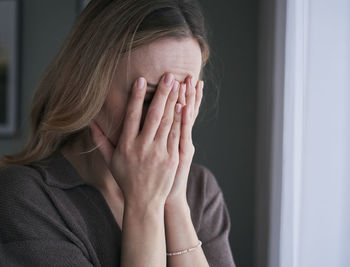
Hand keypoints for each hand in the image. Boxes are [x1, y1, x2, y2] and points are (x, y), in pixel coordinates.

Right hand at [90, 73, 183, 207]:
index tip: (141, 79)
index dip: (136, 96)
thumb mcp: (110, 161)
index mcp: (126, 145)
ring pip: (168, 122)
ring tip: (179, 85)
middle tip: (169, 75)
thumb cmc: (126, 179)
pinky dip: (181, 119)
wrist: (144, 202)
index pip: (132, 116)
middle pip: (154, 115)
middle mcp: (142, 146)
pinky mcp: (172, 158)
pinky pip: (177, 135)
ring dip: (174, 102)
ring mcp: (159, 152)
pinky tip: (184, 106)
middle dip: (162, 93)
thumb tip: (89, 123)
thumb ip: (101, 141)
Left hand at [166, 76, 203, 205]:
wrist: (163, 197)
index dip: (186, 96)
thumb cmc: (160, 176)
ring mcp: (181, 146)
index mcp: (176, 137)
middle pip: (186, 111)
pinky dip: (183, 120)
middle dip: (188, 93)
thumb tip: (164, 120)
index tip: (187, 79)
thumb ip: (166, 136)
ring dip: (187, 100)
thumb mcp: (168, 155)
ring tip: (189, 83)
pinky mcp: (179, 154)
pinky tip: (183, 107)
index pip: (183, 111)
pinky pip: (181, 134)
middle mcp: (181, 139)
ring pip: (186, 119)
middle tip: (191, 75)